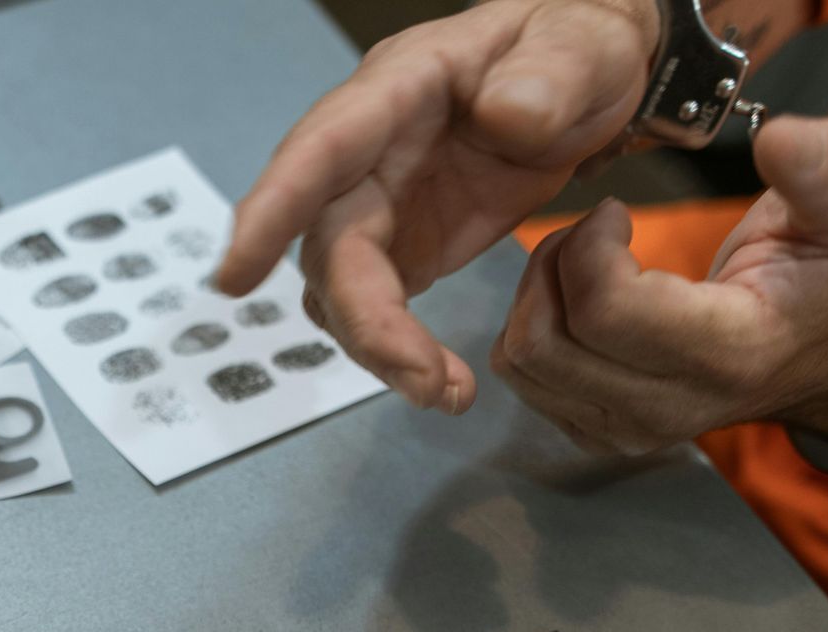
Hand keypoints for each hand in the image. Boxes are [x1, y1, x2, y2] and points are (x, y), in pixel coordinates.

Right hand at [216, 0, 658, 412]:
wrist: (595, 79)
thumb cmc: (579, 42)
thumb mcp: (585, 41)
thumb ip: (551, 74)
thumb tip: (509, 116)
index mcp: (399, 89)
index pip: (321, 148)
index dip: (272, 208)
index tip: (233, 278)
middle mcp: (368, 154)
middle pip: (329, 245)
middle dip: (363, 319)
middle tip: (422, 381)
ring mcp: (380, 206)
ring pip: (343, 289)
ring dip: (380, 349)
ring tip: (445, 394)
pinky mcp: (404, 249)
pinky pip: (376, 310)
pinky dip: (400, 354)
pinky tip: (445, 385)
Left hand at [491, 116, 827, 452]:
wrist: (823, 355)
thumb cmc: (826, 277)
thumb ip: (827, 167)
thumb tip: (778, 138)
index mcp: (726, 354)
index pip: (604, 311)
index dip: (588, 246)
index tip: (615, 212)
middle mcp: (667, 407)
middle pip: (545, 341)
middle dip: (551, 266)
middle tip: (592, 230)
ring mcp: (626, 429)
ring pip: (522, 363)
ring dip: (534, 295)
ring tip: (582, 260)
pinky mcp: (596, 433)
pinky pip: (525, 381)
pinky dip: (533, 327)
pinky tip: (579, 299)